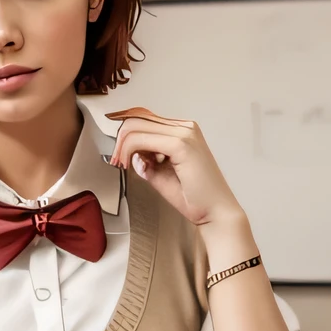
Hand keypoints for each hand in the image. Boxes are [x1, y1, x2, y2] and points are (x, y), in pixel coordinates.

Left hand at [105, 106, 242, 228]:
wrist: (215, 213)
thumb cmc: (195, 198)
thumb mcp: (161, 174)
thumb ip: (146, 161)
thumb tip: (131, 153)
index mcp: (183, 131)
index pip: (144, 118)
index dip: (124, 132)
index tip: (115, 149)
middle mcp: (185, 128)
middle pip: (138, 118)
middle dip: (119, 139)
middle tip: (115, 159)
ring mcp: (185, 133)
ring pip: (137, 125)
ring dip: (122, 144)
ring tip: (121, 163)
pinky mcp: (182, 144)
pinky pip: (143, 139)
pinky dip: (129, 150)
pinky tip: (128, 164)